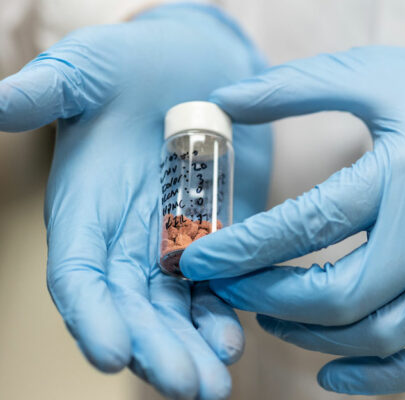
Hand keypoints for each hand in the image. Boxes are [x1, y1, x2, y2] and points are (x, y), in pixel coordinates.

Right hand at [0, 4, 270, 398]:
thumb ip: (48, 90)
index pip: (78, 273)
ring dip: (191, 349)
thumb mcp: (89, 67)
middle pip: (132, 306)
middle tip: (186, 388)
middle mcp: (123, 235)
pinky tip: (234, 343)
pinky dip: (222, 315)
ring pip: (174, 309)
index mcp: (85, 206)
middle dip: (155, 348)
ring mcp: (170, 240)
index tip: (109, 355)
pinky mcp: (215, 234)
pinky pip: (215, 286)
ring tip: (214, 385)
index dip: (91, 315)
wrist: (196, 63)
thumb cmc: (134, 63)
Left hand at [179, 47, 404, 393]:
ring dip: (313, 337)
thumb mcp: (379, 74)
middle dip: (269, 297)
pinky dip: (380, 380)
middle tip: (228, 285)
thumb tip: (225, 101)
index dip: (245, 247)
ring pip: (380, 336)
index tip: (198, 258)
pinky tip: (333, 371)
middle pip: (342, 295)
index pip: (309, 224)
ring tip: (270, 314)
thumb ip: (297, 87)